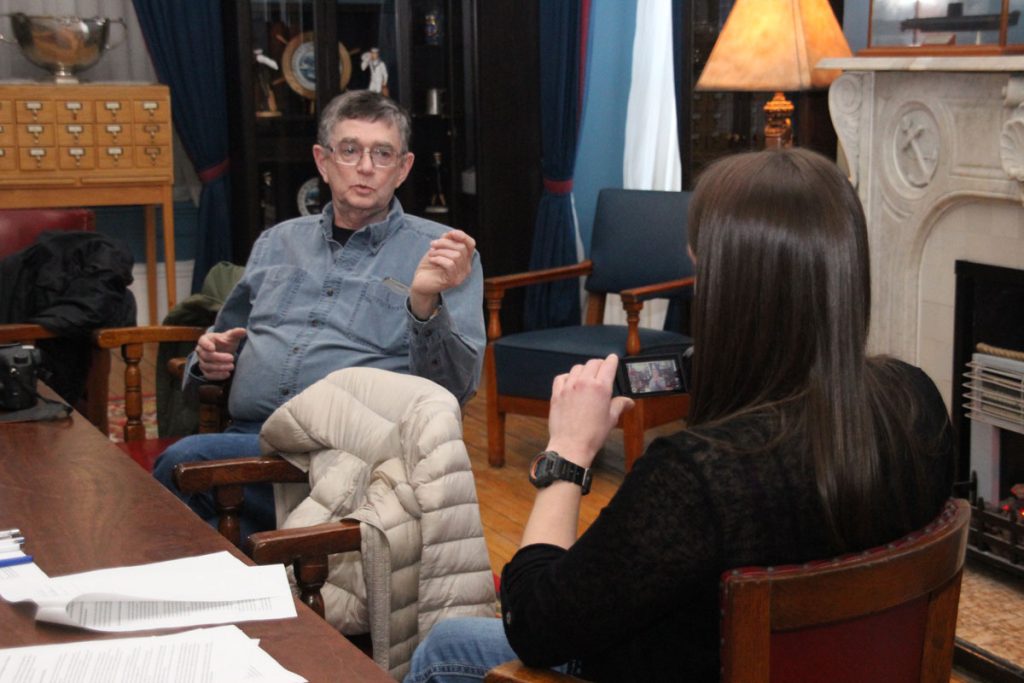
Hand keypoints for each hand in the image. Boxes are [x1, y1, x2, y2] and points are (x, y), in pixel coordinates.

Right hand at [195, 327, 246, 380]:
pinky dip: (217, 376)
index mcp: (205, 339)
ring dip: (219, 367)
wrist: (225, 351)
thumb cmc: (226, 342)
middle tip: (231, 358)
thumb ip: (236, 333)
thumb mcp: (231, 336)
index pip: (202, 341)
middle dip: (218, 358)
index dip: (206, 345)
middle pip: (206, 356)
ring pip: (206, 366)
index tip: (213, 348)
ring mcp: (202, 361)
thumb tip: (243, 330)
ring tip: (232, 366)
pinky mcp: (205, 371)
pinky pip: (208, 375)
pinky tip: (227, 374)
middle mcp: (201, 351)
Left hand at [409, 230, 475, 318]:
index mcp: (464, 259)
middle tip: (432, 245)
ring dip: (440, 251)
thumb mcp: (438, 249)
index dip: (462, 236)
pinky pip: (450, 264)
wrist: (420, 283)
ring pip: (456, 256)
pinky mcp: (452, 281)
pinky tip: (432, 260)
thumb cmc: (429, 266)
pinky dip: (439, 259)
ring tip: (431, 254)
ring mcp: (460, 276)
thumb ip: (447, 241)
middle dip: (445, 243)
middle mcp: (466, 268)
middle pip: (462, 248)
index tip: (449, 234)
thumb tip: (451, 233)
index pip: (471, 244)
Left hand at [546, 354, 633, 468]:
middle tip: (602, 371)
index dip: (612, 360)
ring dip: (584, 370)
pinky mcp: (556, 393)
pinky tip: (570, 383)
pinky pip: (561, 377)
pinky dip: (567, 377)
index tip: (613, 360)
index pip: (608, 364)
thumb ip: (620, 405)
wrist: (571, 445)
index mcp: (601, 387)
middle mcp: (584, 382)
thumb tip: (629, 402)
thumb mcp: (611, 419)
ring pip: (577, 368)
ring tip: (587, 378)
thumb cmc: (594, 434)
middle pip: (593, 363)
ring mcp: (568, 387)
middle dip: (599, 364)